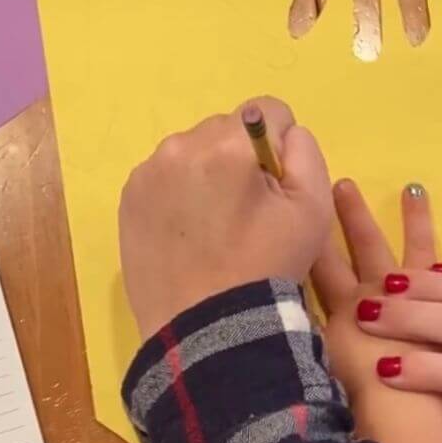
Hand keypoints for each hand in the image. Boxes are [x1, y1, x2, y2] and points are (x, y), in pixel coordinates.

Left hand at [119, 96, 331, 339]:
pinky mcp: (128, 199)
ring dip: (209, 175)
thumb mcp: (313, 210)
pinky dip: (180, 195)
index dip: (282, 150)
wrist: (207, 331)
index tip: (276, 191)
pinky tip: (189, 234)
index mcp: (228, 144)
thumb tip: (287, 133)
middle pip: (227, 130)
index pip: (268, 112)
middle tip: (246, 215)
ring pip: (193, 152)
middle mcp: (180, 145)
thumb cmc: (268, 269)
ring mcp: (147, 173)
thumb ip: (307, 153)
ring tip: (215, 228)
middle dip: (242, 160)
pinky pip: (165, 177)